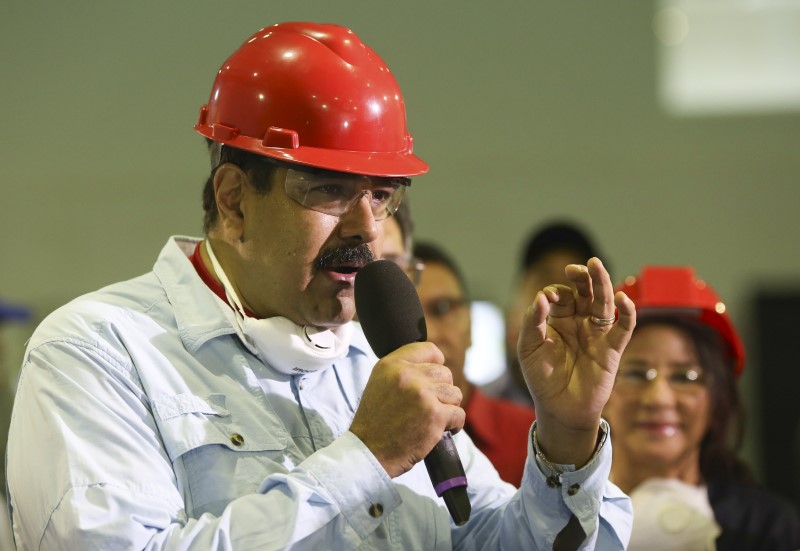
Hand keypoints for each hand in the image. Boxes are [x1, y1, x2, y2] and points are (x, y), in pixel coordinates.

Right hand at [350, 342, 464, 477]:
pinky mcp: (435, 415)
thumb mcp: (380, 383)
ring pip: (454, 394)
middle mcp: (407, 375)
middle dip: (442, 391)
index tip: (434, 378)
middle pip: (445, 373)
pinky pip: (459, 414)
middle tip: (430, 406)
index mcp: (391, 364)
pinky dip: (455, 424)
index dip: (436, 363)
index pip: (429, 350)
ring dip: (448, 408)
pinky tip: (442, 429)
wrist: (369, 452)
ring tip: (433, 419)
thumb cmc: (376, 422)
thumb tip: (435, 364)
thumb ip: (403, 370)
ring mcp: (422, 394)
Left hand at [517, 257, 634, 465]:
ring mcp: (597, 334)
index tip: (548, 300)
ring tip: (596, 266)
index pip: (560, 296)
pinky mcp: (612, 349)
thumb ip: (533, 322)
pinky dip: (627, 313)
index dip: (555, 293)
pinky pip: (623, 327)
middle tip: (577, 268)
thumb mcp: (528, 348)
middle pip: (585, 292)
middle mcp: (579, 322)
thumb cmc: (542, 378)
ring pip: (604, 303)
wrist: (559, 409)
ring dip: (602, 284)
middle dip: (581, 278)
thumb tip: (542, 297)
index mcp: (558, 320)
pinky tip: (622, 299)